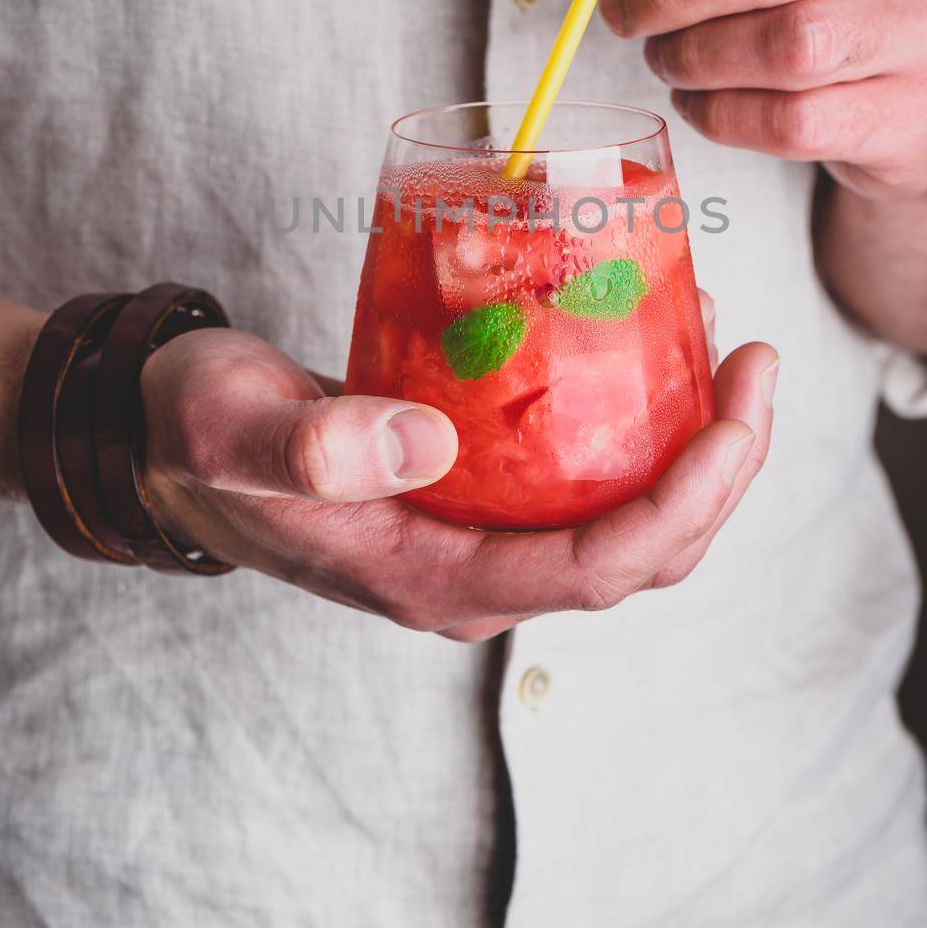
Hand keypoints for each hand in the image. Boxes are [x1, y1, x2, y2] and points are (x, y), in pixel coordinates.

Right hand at [142, 322, 776, 640]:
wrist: (170, 436)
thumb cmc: (202, 433)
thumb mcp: (239, 430)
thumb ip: (317, 446)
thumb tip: (425, 444)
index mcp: (437, 582)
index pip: (600, 568)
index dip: (688, 501)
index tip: (738, 414)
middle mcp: (478, 572)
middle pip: (643, 553)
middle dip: (722, 471)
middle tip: (757, 366)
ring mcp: (484, 535)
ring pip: (628, 517)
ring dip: (697, 448)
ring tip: (728, 352)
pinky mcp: (482, 489)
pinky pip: (589, 473)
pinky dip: (641, 423)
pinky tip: (650, 345)